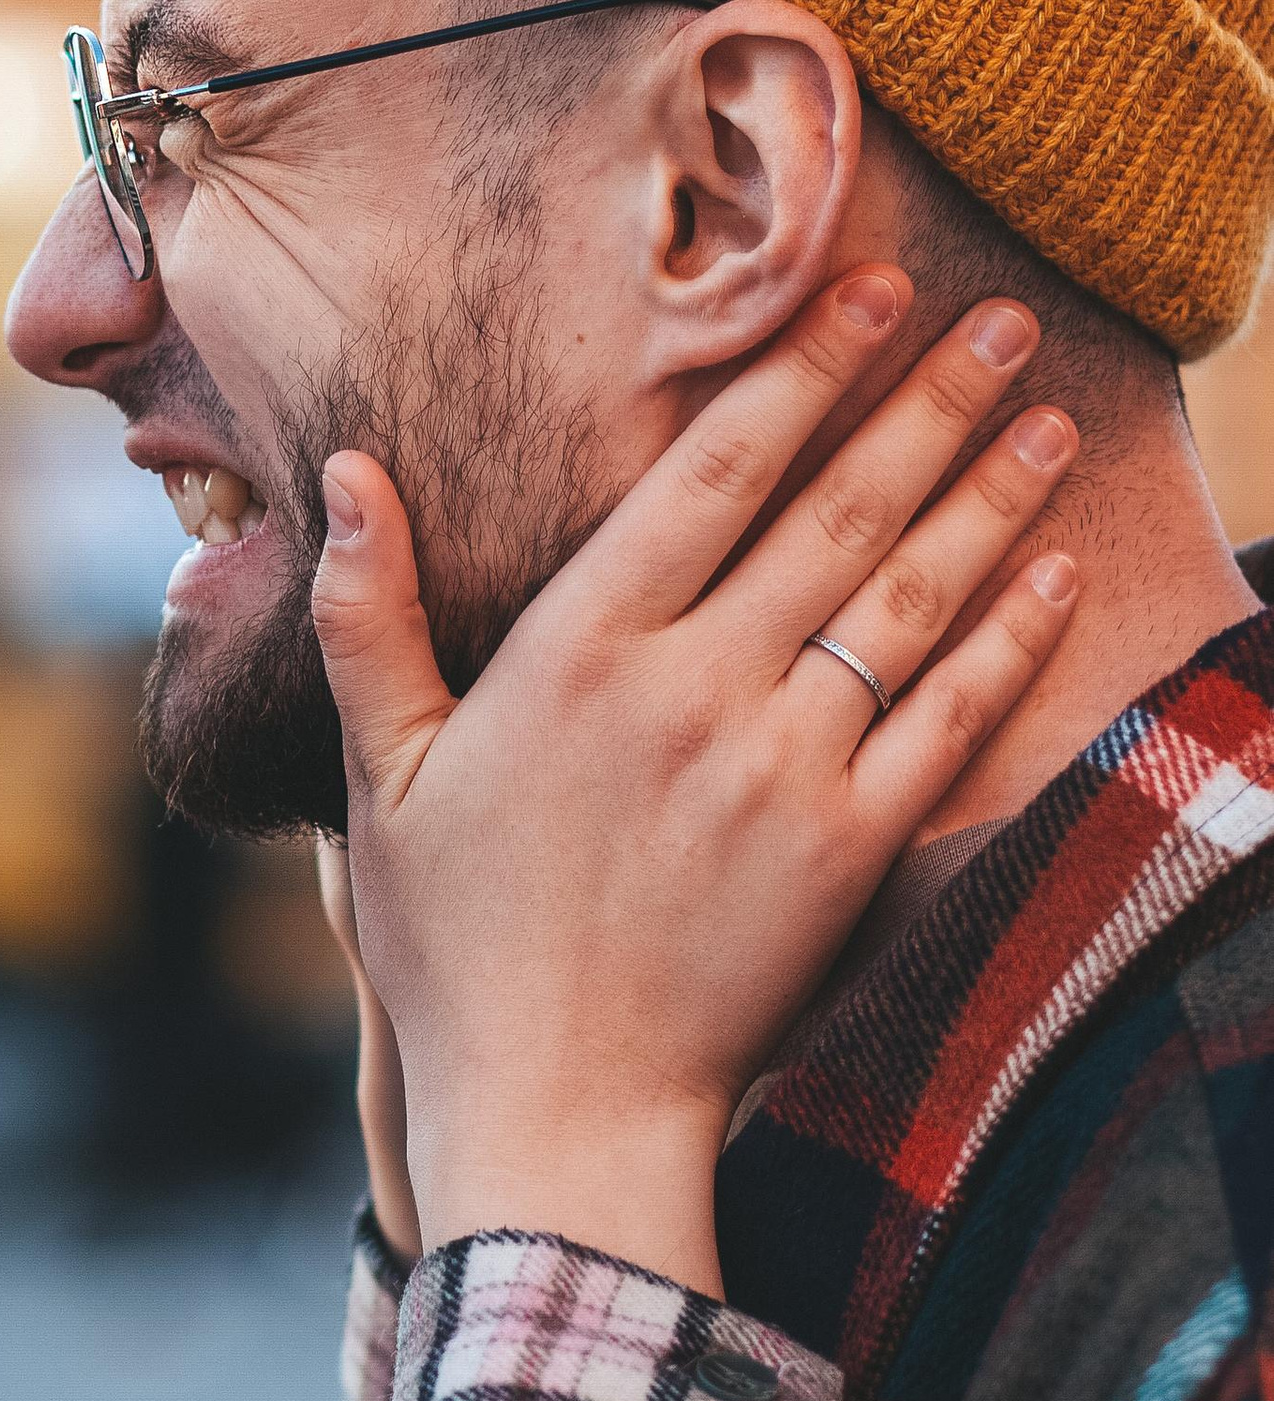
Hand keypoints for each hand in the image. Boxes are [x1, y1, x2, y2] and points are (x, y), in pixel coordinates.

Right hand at [312, 274, 1080, 1296]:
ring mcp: (782, 767)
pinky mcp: (850, 849)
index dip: (799, 370)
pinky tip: (1050, 572)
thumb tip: (350, 470)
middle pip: (836, 510)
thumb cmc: (454, 943)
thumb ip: (368, 616)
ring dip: (987, 494)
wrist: (557, 1108)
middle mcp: (692, 689)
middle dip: (925, 400)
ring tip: (1044, 410)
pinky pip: (950, 717)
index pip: (713, 473)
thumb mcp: (380, 771)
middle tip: (997, 319)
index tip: (867, 291)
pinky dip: (1009, 637)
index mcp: (577, 650)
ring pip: (907, 596)